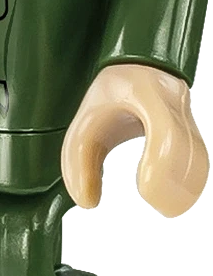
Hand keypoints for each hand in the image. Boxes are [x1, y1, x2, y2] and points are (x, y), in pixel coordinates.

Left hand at [61, 63, 208, 217]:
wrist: (139, 67)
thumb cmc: (109, 95)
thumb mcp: (84, 122)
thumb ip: (77, 162)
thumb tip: (87, 201)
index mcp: (143, 90)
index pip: (164, 130)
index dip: (163, 164)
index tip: (146, 191)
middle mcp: (172, 99)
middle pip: (187, 145)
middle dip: (176, 183)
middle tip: (160, 208)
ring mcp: (186, 113)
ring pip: (198, 153)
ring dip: (187, 186)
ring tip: (166, 207)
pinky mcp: (192, 127)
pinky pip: (198, 157)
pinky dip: (190, 181)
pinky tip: (174, 198)